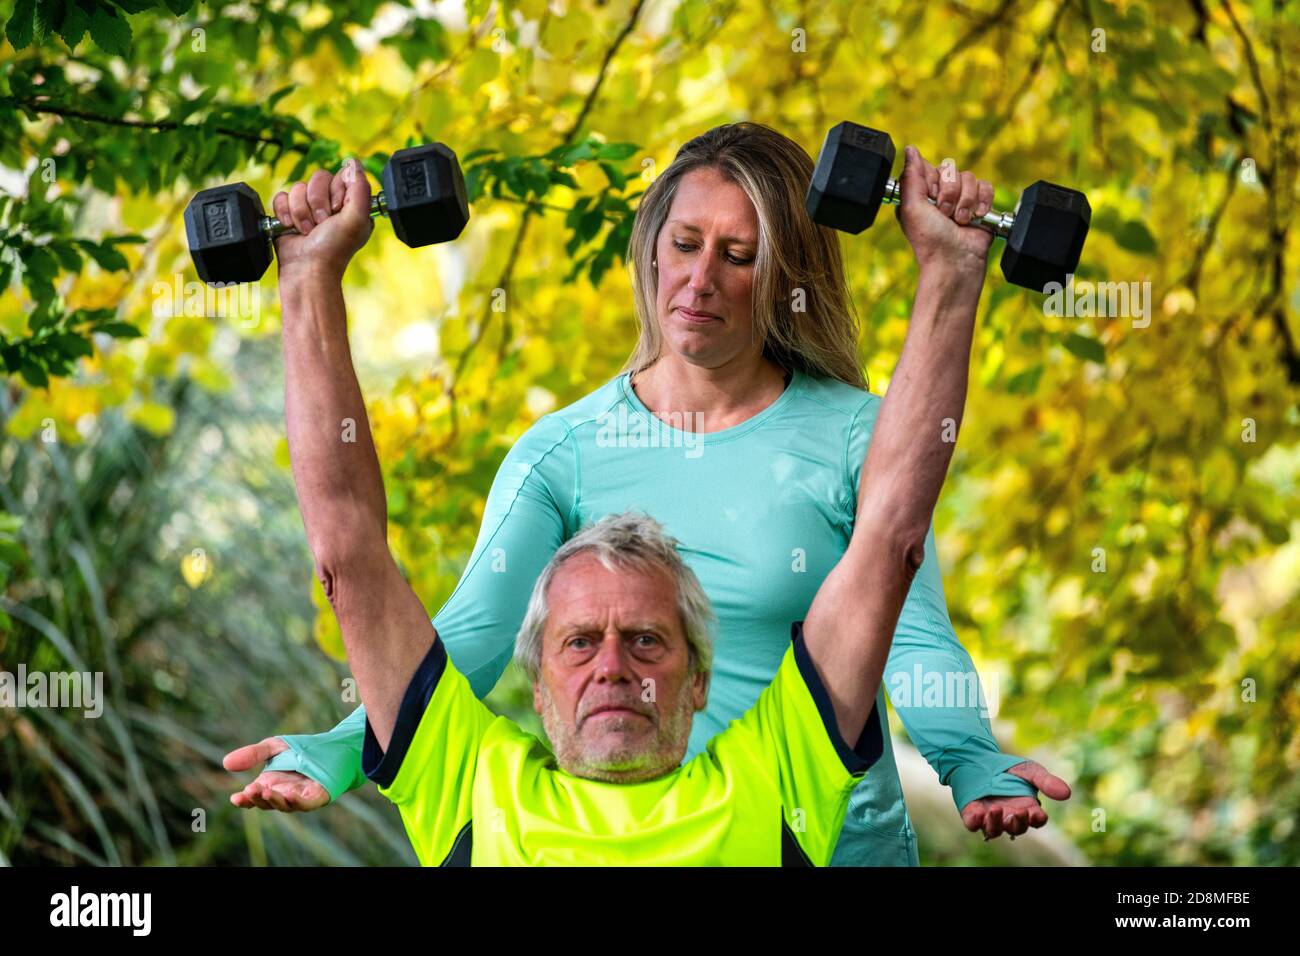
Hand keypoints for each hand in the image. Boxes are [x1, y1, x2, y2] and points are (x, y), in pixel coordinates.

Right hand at [223, 737, 328, 812]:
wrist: (333, 746)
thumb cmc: (301, 749)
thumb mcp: (273, 747)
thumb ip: (252, 754)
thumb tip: (225, 763)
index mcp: (269, 785)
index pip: (253, 798)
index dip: (244, 800)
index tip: (235, 798)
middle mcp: (283, 794)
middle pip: (267, 803)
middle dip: (257, 799)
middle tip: (250, 790)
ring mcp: (300, 798)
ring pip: (285, 805)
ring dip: (275, 801)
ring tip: (266, 791)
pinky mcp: (318, 797)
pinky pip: (306, 803)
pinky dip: (297, 802)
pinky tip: (289, 796)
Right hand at [272, 157, 375, 282]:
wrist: (306, 269)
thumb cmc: (334, 249)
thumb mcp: (357, 218)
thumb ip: (360, 187)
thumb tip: (353, 161)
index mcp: (351, 204)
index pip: (341, 176)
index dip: (337, 191)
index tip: (338, 209)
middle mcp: (331, 204)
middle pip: (318, 177)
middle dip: (317, 202)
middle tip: (322, 223)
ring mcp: (308, 208)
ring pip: (298, 187)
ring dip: (301, 212)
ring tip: (307, 231)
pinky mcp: (288, 213)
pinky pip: (281, 196)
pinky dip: (285, 213)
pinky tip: (291, 228)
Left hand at [896, 145, 994, 279]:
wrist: (956, 261)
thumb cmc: (930, 240)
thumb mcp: (912, 208)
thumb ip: (910, 177)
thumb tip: (910, 149)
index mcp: (920, 194)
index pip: (930, 167)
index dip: (933, 181)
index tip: (930, 198)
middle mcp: (940, 194)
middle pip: (951, 169)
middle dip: (950, 193)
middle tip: (944, 214)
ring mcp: (961, 199)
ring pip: (970, 178)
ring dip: (965, 202)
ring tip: (959, 221)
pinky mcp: (980, 205)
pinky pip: (986, 186)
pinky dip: (982, 202)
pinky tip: (975, 218)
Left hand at [960, 760, 1071, 839]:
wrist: (980, 758)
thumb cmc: (1008, 768)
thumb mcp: (1030, 770)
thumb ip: (1046, 781)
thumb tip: (1066, 793)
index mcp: (1027, 809)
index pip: (1036, 821)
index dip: (1037, 819)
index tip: (1038, 813)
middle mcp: (1009, 816)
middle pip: (1017, 828)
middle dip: (1018, 823)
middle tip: (1018, 812)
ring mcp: (990, 816)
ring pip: (994, 830)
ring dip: (996, 824)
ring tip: (997, 810)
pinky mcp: (972, 812)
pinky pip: (973, 823)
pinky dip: (975, 822)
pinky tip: (978, 815)